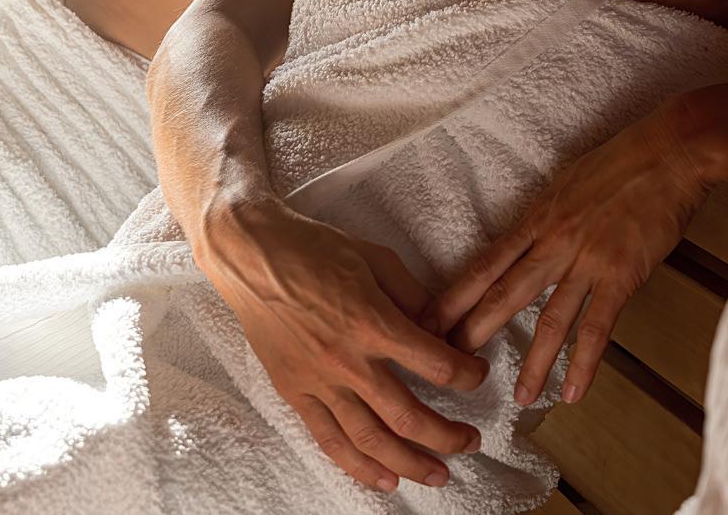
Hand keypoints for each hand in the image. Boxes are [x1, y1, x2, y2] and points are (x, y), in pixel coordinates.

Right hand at [195, 198, 489, 491]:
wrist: (250, 257)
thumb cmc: (313, 249)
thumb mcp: (376, 258)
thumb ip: (413, 296)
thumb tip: (441, 326)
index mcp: (372, 322)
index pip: (435, 364)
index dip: (466, 375)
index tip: (477, 375)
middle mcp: (346, 361)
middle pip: (407, 416)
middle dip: (447, 436)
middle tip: (471, 442)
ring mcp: (317, 382)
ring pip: (370, 440)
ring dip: (410, 463)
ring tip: (438, 475)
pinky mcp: (294, 393)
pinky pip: (329, 440)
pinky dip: (359, 466)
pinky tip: (385, 479)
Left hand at [426, 104, 711, 406]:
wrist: (671, 151)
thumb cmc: (625, 158)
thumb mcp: (569, 181)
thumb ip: (549, 215)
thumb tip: (532, 237)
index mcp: (538, 217)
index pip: (484, 263)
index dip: (454, 295)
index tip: (428, 321)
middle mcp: (553, 241)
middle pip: (502, 294)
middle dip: (472, 332)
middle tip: (447, 365)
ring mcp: (587, 260)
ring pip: (549, 320)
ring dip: (532, 363)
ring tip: (521, 397)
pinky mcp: (620, 275)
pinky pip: (597, 327)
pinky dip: (584, 363)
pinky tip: (574, 391)